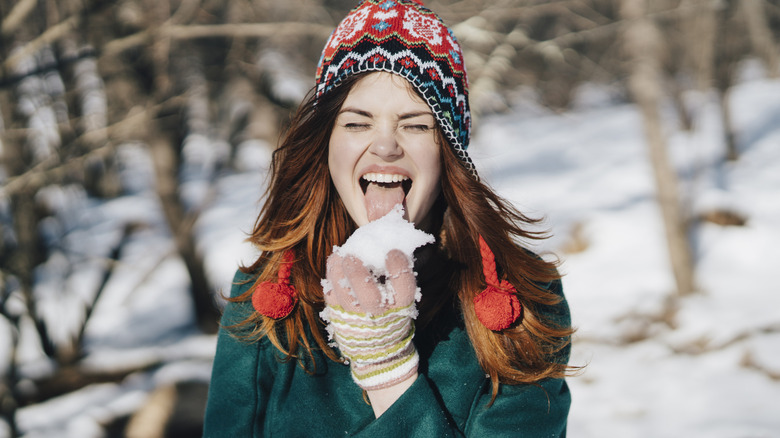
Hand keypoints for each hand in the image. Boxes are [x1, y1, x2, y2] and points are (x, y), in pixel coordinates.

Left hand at [320, 249, 418, 390]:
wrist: (380, 353)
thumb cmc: (393, 316)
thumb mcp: (402, 300)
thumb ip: (396, 274)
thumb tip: (386, 237)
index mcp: (400, 307)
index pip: (403, 288)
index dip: (399, 268)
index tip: (392, 252)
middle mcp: (378, 315)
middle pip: (369, 295)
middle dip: (359, 273)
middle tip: (353, 254)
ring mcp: (356, 318)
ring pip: (345, 295)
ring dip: (339, 271)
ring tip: (340, 254)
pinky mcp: (338, 317)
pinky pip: (331, 296)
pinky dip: (331, 277)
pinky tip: (335, 261)